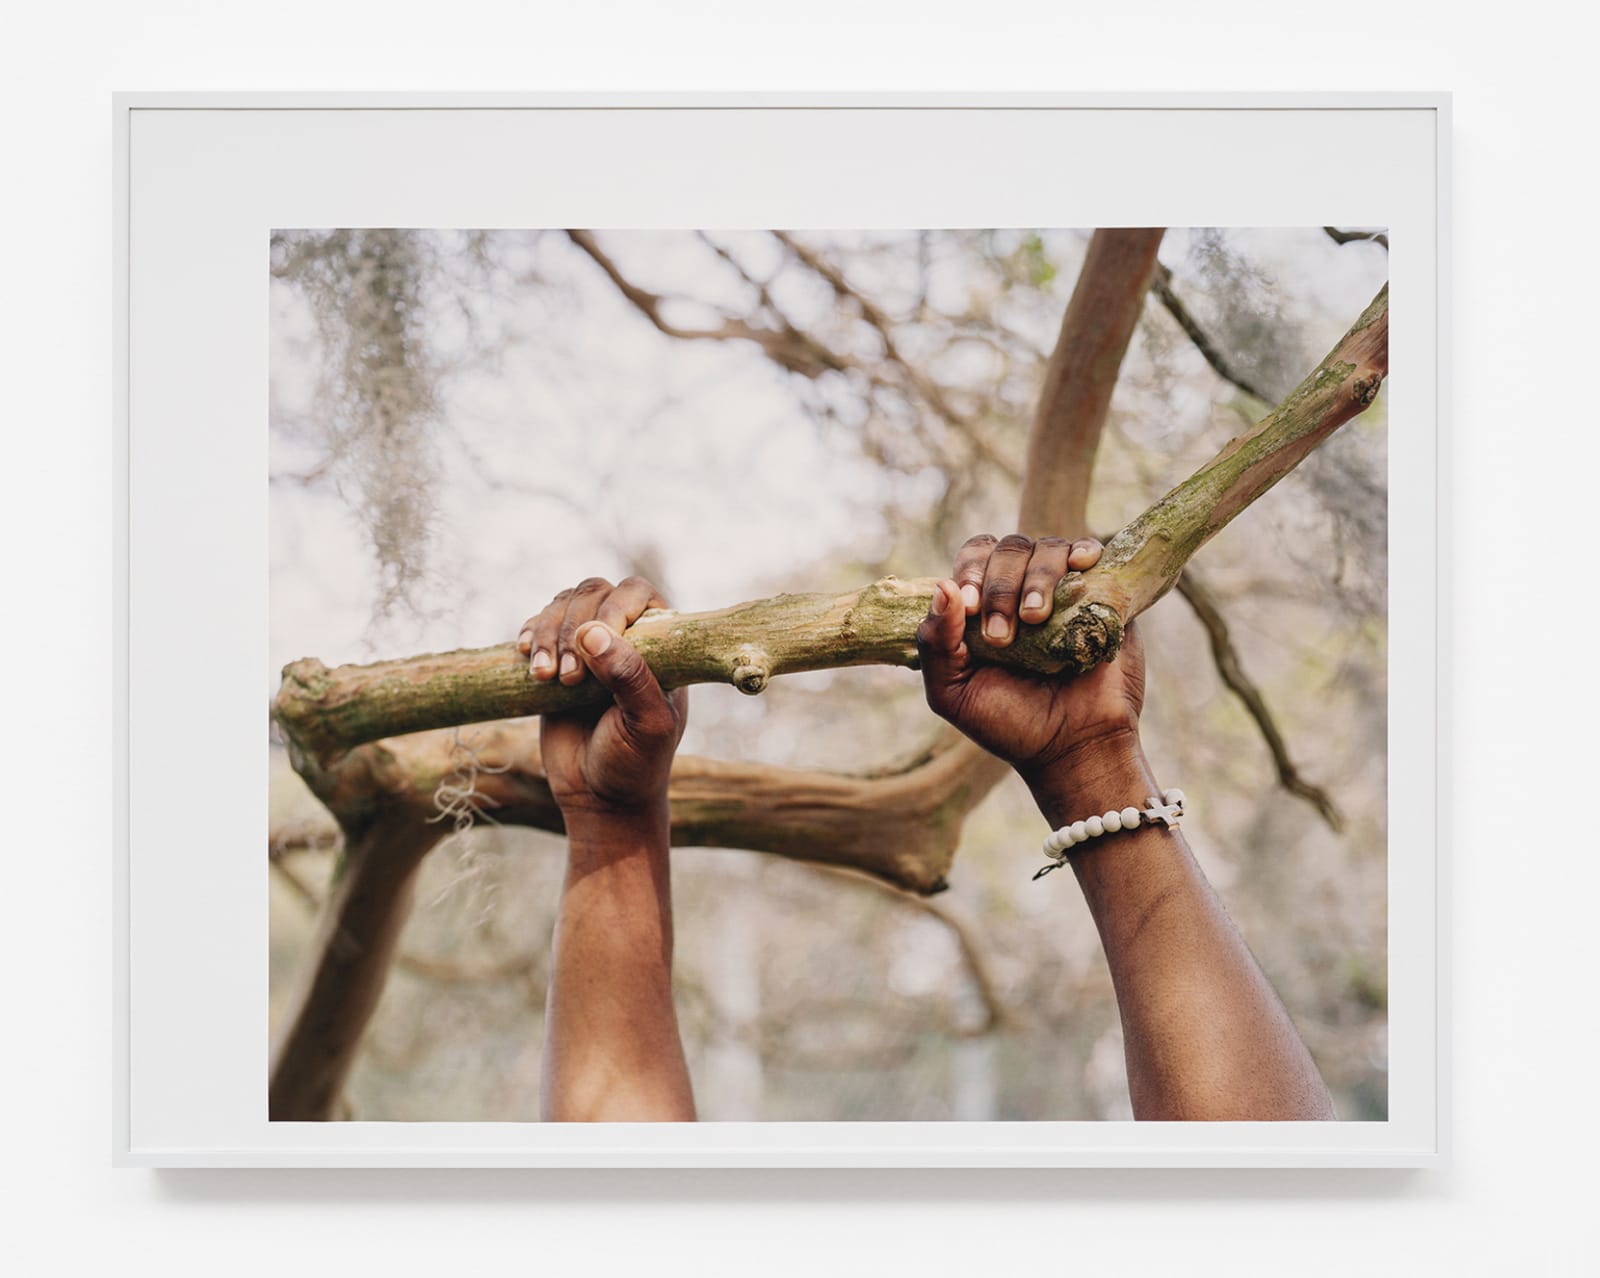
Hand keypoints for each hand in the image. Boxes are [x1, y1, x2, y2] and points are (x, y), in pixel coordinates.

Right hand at [516, 576, 687, 818]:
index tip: (598, 643)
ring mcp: (589, 646)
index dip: (614, 608)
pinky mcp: (556, 661)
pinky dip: (530, 635)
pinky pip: (539, 626)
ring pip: (562, 605)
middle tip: (568, 679)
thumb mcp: (646, 726)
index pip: (637, 594)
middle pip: (593, 593)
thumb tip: (595, 635)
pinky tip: (524, 656)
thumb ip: (630, 679)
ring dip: (548, 634)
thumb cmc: (635, 762)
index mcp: (661, 644)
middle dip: (573, 628)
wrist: (599, 797)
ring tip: (544, 678)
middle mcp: (626, 636)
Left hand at [916, 534, 1144, 784]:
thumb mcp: (952, 694)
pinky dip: (1085, 551)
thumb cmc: (1009, 724)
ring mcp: (1065, 590)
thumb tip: (942, 587)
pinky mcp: (1104, 596)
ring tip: (1036, 619)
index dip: (971, 571)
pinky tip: (1080, 564)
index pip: (973, 557)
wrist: (1073, 748)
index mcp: (983, 604)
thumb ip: (934, 643)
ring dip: (1038, 577)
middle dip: (1000, 586)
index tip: (972, 607)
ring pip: (1048, 548)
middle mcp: (1022, 589)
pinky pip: (1094, 554)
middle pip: (1009, 549)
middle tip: (1003, 635)